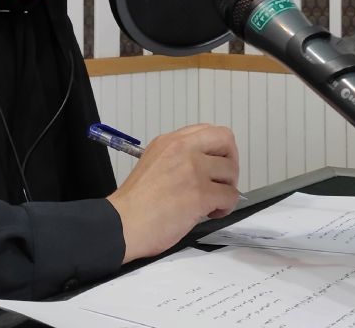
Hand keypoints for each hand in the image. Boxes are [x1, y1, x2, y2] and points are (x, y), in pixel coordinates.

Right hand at [106, 124, 239, 263]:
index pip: (208, 130)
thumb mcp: (153, 162)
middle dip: (231, 161)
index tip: (215, 164)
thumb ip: (178, 158)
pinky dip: (226, 206)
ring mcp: (193, 170)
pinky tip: (212, 212)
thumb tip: (204, 166)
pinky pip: (230, 195)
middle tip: (222, 180)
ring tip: (213, 202)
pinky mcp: (200, 194)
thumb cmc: (135, 202)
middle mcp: (183, 149)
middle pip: (226, 140)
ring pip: (231, 171)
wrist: (123, 223)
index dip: (218, 149)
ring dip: (227, 188)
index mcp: (170, 141)